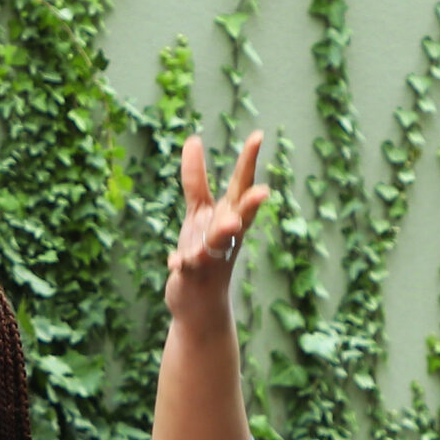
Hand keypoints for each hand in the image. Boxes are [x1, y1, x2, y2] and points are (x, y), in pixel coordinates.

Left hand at [164, 131, 270, 322]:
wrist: (200, 304)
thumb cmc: (204, 251)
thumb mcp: (200, 212)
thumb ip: (196, 178)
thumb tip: (194, 139)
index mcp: (229, 216)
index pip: (241, 186)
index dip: (249, 161)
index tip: (258, 135)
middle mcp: (225, 235)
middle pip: (239, 215)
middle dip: (250, 204)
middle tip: (264, 191)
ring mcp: (210, 256)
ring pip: (217, 242)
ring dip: (222, 232)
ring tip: (230, 225)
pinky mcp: (192, 276)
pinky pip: (187, 268)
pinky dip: (181, 263)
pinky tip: (175, 262)